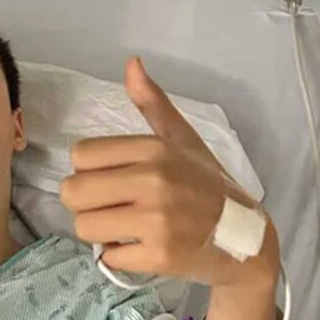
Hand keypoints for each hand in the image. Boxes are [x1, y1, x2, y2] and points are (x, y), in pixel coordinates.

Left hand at [59, 57, 278, 289]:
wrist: (247, 239)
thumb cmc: (206, 185)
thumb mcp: (182, 139)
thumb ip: (152, 103)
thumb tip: (131, 63)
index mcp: (154, 149)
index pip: (80, 155)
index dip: (89, 171)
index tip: (112, 180)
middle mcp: (153, 180)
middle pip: (72, 192)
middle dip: (85, 204)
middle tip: (112, 209)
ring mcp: (157, 220)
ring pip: (84, 227)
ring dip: (100, 232)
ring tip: (127, 228)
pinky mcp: (159, 256)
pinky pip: (108, 257)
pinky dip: (120, 257)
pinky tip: (143, 248)